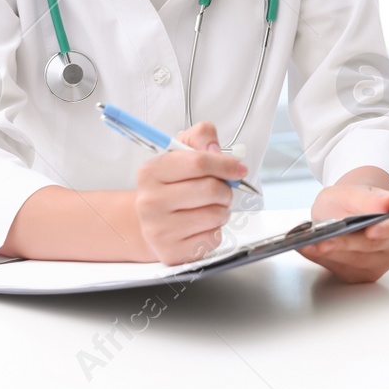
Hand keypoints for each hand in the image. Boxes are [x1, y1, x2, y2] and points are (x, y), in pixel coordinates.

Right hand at [134, 120, 248, 265]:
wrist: (150, 222)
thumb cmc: (171, 185)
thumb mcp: (180, 152)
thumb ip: (200, 137)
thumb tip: (215, 150)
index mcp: (151, 172)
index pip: (199, 162)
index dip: (225, 164)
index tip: (238, 169)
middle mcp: (149, 201)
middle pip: (211, 189)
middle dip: (226, 189)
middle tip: (221, 191)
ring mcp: (158, 230)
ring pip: (216, 215)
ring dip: (222, 210)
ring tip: (209, 208)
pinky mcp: (172, 252)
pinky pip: (213, 238)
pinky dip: (215, 231)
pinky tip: (201, 226)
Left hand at [299, 178, 388, 283]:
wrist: (344, 211)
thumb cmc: (353, 201)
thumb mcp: (355, 192)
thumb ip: (369, 200)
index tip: (372, 230)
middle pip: (375, 246)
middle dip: (348, 243)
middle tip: (326, 239)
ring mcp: (380, 261)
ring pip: (356, 260)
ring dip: (332, 253)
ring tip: (311, 243)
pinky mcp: (360, 274)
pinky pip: (342, 268)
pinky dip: (323, 259)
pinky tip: (310, 249)